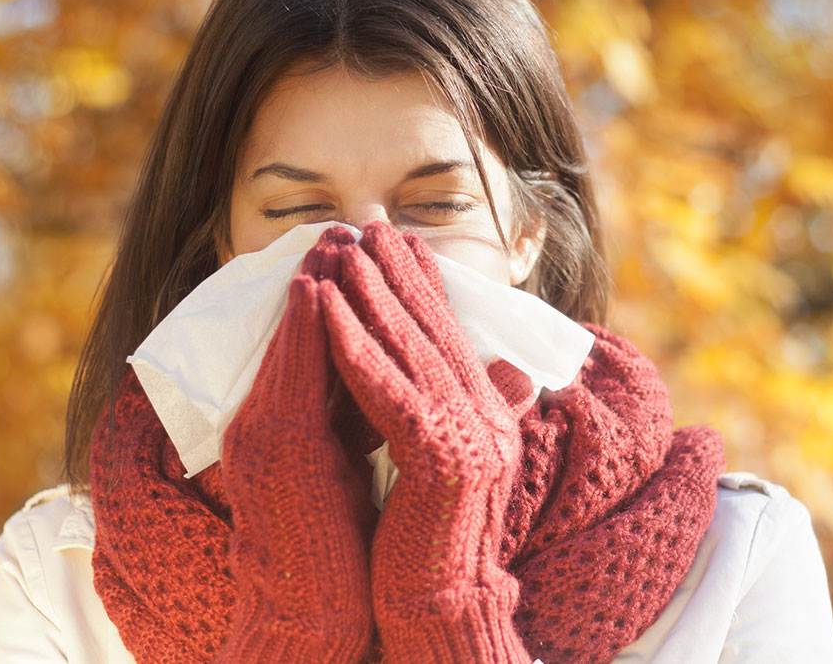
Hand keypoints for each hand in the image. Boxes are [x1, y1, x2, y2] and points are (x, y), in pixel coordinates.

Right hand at [217, 229, 375, 661]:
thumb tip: (413, 375)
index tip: (367, 254)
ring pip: (290, 342)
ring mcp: (266, 431)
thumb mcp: (363, 461)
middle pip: (300, 334)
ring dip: (313, 287)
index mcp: (295, 422)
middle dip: (325, 278)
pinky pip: (286, 374)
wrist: (317, 608)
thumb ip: (378, 413)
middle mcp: (270, 418)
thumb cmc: (344, 539)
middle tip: (349, 225)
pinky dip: (300, 329)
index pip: (319, 348)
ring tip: (334, 236)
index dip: (342, 299)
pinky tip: (315, 288)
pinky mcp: (272, 447)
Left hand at [316, 223, 530, 662]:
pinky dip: (356, 347)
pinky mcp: (439, 459)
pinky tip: (328, 310)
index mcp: (488, 413)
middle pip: (434, 330)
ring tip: (341, 248)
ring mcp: (469, 436)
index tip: (397, 242)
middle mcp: (486, 416)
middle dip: (398, 274)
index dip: (424, 285)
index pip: (451, 335)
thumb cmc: (432, 539)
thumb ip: (468, 410)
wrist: (441, 606)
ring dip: (373, 295)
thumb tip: (504, 369)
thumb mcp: (453, 463)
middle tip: (369, 226)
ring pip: (411, 349)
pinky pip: (388, 391)